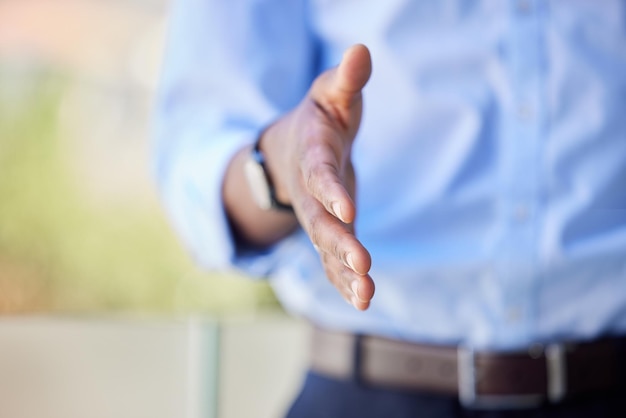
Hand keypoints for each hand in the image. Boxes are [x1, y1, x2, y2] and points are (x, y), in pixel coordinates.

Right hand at [260, 44, 374, 309]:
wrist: (293, 150)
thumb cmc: (319, 119)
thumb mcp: (330, 94)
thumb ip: (346, 79)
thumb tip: (362, 50)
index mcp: (312, 156)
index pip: (319, 175)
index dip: (332, 191)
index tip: (348, 210)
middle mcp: (309, 194)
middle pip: (320, 222)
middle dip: (339, 244)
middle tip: (360, 264)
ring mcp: (316, 217)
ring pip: (326, 250)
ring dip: (344, 273)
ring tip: (365, 296)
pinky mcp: (327, 233)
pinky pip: (332, 261)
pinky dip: (345, 281)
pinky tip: (363, 299)